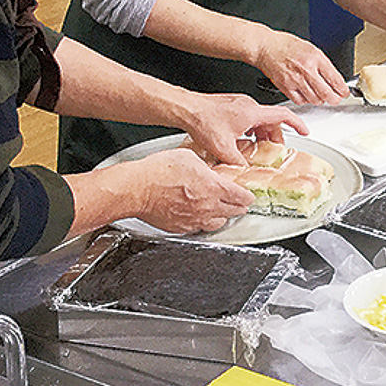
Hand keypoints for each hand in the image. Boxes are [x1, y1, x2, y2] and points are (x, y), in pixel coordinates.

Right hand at [127, 149, 254, 233]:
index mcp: (214, 188)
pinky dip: (203, 223)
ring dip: (223, 216)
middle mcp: (208, 207)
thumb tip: (210, 168)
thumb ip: (205, 165)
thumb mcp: (189, 157)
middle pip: (234, 212)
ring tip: (223, 211)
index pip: (241, 196)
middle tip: (240, 204)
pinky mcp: (181, 228)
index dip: (247, 196)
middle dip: (239, 207)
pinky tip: (201, 216)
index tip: (249, 195)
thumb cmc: (158, 171)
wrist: (136, 189)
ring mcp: (194, 220)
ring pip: (218, 223)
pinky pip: (199, 228)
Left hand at [180, 92, 306, 164]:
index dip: (297, 124)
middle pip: (272, 120)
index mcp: (253, 113)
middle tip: (273, 150)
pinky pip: (249, 117)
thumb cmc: (202, 120)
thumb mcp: (223, 148)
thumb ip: (237, 162)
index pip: (284, 115)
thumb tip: (244, 172)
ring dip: (262, 133)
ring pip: (260, 119)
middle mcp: (249, 105)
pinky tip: (241, 140)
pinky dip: (251, 129)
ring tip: (256, 147)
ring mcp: (240, 104)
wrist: (186, 108)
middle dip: (275, 136)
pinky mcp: (232, 105)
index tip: (304, 131)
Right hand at [254, 29, 351, 105]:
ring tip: (321, 95)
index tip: (345, 92)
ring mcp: (296, 80)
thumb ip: (323, 64)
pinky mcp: (286, 87)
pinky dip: (306, 100)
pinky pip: (301, 101)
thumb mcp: (312, 49)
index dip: (343, 89)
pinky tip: (307, 94)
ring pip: (315, 100)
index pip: (335, 79)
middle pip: (327, 93)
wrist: (266, 48)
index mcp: (316, 58)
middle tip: (336, 98)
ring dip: (320, 100)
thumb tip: (335, 79)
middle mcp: (306, 70)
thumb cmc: (287, 46)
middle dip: (335, 99)